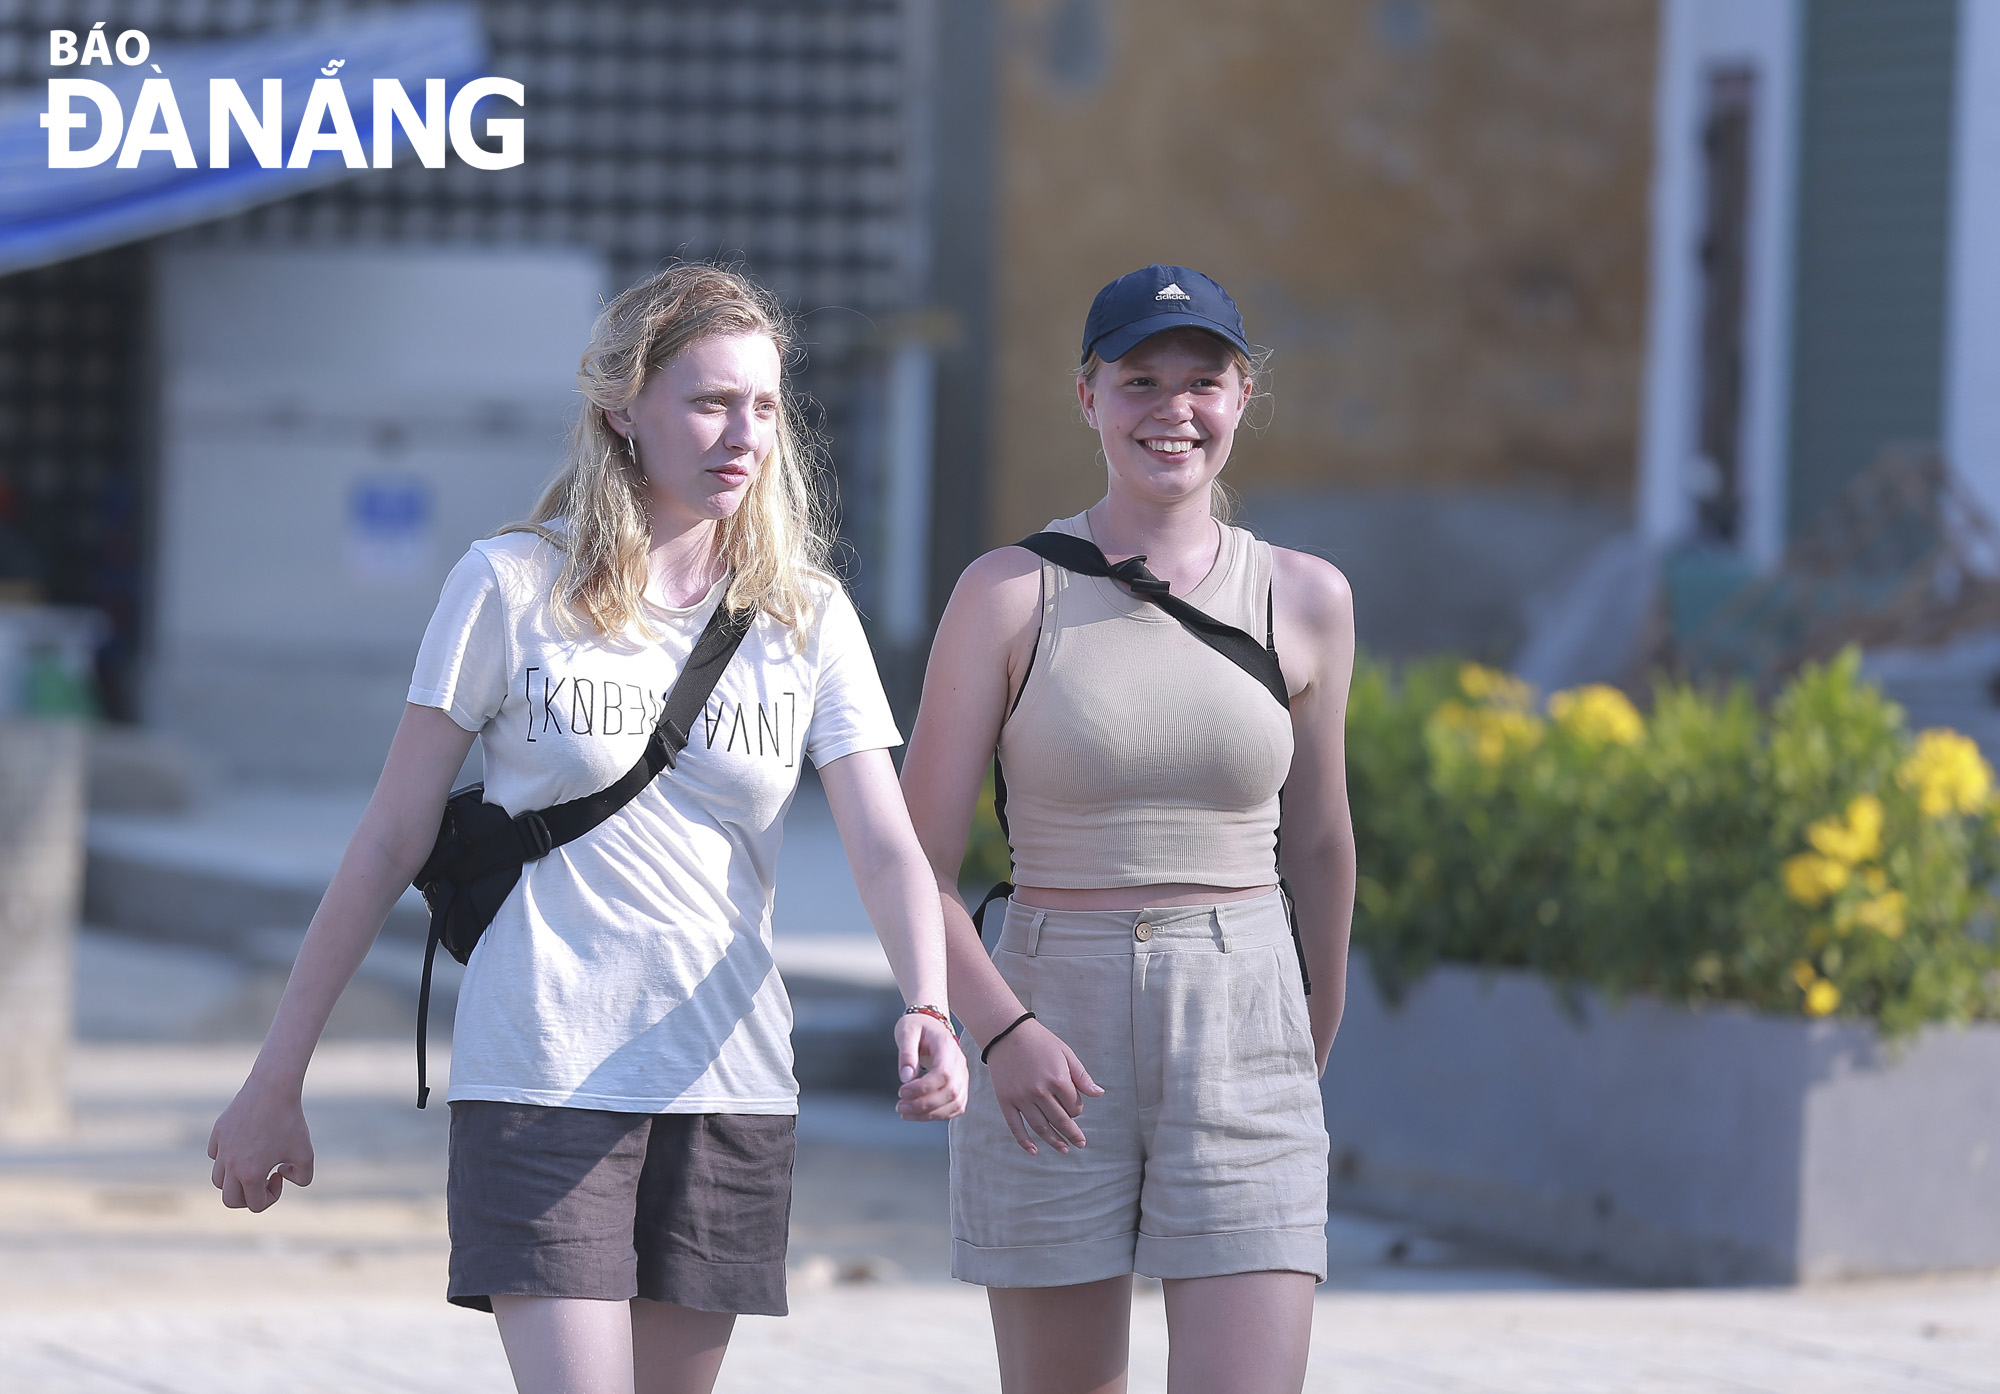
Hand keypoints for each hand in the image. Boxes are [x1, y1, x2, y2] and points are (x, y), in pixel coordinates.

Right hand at [208, 1079, 314, 1212]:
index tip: (280, 1175)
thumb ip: (303, 1178)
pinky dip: (226, 1158)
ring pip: (217, 1179)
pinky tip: (246, 1145)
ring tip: (253, 1165)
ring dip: (234, 1180)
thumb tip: (282, 1177)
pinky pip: (214, 1155)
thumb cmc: (290, 1121)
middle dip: (248, 1197)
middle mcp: (230, 1165)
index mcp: (250, 1174)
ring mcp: (221, 1148)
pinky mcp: (217, 1132)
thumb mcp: (306, 1153)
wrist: (273, 1088)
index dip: (271, 1197)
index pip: (255, 1205)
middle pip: (229, 1199)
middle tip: (264, 1180)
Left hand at [894, 1014, 968, 1120]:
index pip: (943, 1073)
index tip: (902, 1091)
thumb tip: (906, 1078)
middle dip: (924, 1105)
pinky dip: (938, 1115)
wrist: (931, 1024)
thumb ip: (906, 1054)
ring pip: (955, 1103)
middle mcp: (959, 1062)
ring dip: (930, 1114)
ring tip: (906, 1112)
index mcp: (947, 1047)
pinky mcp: (960, 1086)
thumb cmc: (918, 1026)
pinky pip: (956, 1106)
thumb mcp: (906, 1032)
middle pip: (951, 1092)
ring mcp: (962, 1075)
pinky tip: (919, 1114)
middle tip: (900, 1106)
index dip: (923, 1088)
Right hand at [984, 1019, 1102, 1154]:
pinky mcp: (1006, 1100)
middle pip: (1059, 1120)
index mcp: (1057, 1080)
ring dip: (1054, 1141)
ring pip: (1040, 1127)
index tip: (1075, 1108)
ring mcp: (1021, 1098)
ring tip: (1064, 1149)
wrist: (1006, 1032)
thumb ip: (1081, 1077)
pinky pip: (1015, 1126)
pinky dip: (1024, 1141)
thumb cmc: (1040, 1042)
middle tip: (1080, 1144)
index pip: (1073, 1106)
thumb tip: (1099, 1094)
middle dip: (1072, 1134)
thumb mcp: (1065, 1054)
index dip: (1077, 1110)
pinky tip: (1034, 1150)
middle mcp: (1039, 1091)